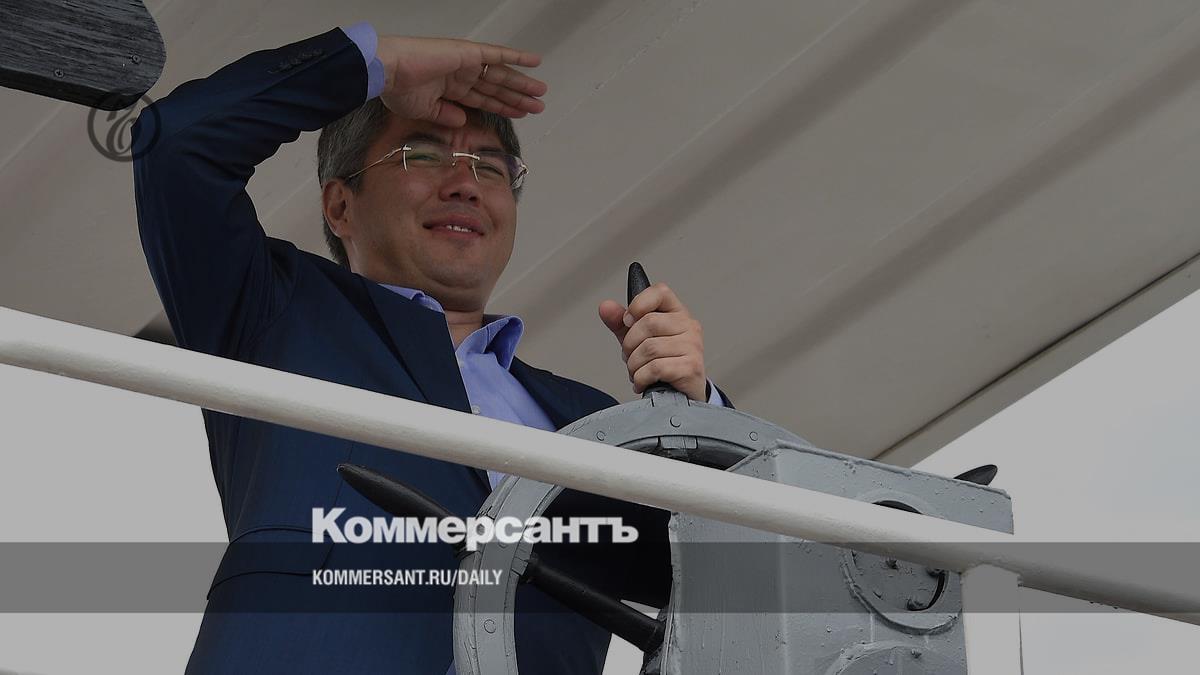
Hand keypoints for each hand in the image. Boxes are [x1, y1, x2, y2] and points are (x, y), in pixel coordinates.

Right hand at [376, 36, 547, 126]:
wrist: (387, 70)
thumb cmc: (397, 89)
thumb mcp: (424, 110)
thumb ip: (445, 115)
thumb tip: (462, 121)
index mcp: (450, 87)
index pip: (483, 99)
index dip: (502, 107)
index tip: (520, 114)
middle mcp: (461, 74)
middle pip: (496, 88)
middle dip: (517, 98)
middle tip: (538, 106)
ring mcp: (466, 62)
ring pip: (501, 75)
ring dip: (522, 83)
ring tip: (540, 91)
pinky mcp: (468, 52)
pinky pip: (498, 54)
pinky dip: (517, 56)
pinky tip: (535, 61)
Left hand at [599, 283, 706, 401]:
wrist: (682, 395)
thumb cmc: (663, 363)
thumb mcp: (638, 340)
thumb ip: (621, 323)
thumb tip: (605, 307)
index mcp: (677, 313)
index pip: (659, 292)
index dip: (638, 304)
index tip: (628, 320)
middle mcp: (688, 326)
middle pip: (648, 323)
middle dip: (630, 344)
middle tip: (630, 357)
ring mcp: (693, 346)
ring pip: (649, 348)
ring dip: (634, 365)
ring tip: (638, 372)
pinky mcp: (691, 367)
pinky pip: (655, 368)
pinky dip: (641, 378)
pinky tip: (643, 382)